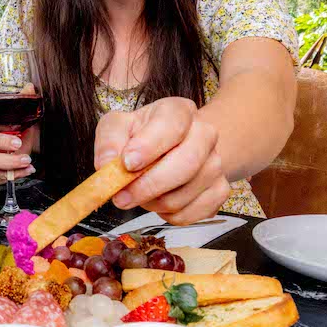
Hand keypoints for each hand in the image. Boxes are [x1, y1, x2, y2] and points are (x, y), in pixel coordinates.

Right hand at [0, 94, 35, 185]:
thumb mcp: (20, 124)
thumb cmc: (13, 140)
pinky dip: (13, 174)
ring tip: (26, 159)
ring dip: (9, 161)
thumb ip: (23, 107)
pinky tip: (26, 170)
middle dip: (0, 141)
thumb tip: (30, 87)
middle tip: (17, 143)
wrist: (8, 164)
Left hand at [93, 97, 229, 223]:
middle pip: (187, 163)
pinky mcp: (220, 190)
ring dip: (156, 203)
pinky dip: (171, 216)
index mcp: (179, 111)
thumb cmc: (141, 136)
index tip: (127, 163)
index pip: (171, 124)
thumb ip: (109, 141)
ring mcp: (215, 163)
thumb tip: (106, 164)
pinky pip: (195, 213)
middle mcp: (204, 134)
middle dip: (149, 185)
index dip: (149, 145)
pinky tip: (158, 203)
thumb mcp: (117, 127)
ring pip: (188, 193)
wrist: (171, 149)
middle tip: (121, 197)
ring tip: (139, 195)